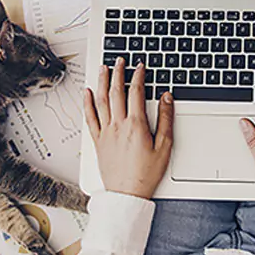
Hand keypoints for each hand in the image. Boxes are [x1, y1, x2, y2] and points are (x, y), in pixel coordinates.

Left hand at [84, 58, 173, 198]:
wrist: (127, 194)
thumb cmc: (146, 174)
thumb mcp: (165, 146)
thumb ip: (166, 119)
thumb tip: (167, 98)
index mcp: (136, 125)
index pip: (136, 92)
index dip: (138, 76)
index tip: (140, 66)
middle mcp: (118, 125)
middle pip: (116, 92)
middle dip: (118, 72)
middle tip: (119, 61)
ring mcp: (105, 132)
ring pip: (101, 100)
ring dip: (102, 82)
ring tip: (103, 68)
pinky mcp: (98, 141)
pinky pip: (90, 118)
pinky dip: (87, 103)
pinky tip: (87, 93)